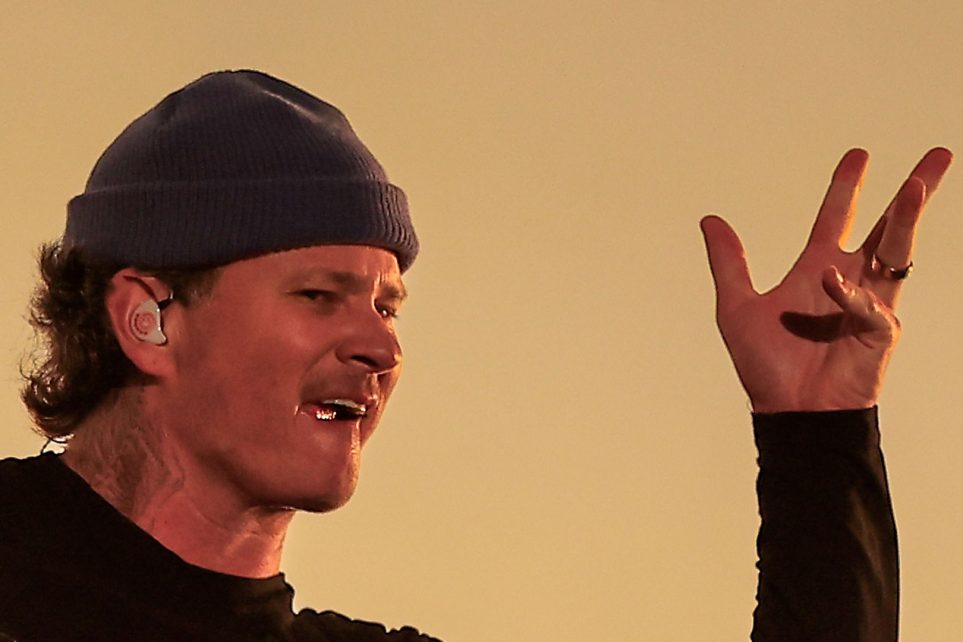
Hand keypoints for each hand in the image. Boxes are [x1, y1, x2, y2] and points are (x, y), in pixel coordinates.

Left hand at [701, 148, 952, 412]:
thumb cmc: (766, 366)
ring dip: (908, 220)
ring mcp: (870, 305)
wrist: (788, 413)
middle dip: (913, 193)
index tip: (859, 154)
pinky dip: (852, 295)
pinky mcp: (880, 334)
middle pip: (889, 227)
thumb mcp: (736, 306)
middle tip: (936, 156)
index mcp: (817, 269)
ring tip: (917, 186)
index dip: (847, 186)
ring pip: (899, 253)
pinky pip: (873, 305)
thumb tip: (709, 219)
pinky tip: (832, 285)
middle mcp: (849, 280)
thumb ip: (728, 263)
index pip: (837, 217)